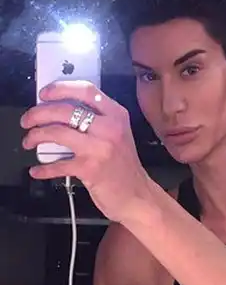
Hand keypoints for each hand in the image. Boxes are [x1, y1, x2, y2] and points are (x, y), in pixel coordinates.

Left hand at [20, 80, 152, 222]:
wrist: (137, 196)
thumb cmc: (125, 168)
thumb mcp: (119, 135)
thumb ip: (97, 120)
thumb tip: (62, 111)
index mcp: (117, 116)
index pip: (85, 90)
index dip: (60, 88)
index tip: (44, 94)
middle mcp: (110, 129)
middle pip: (65, 110)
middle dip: (38, 113)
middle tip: (28, 120)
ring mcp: (100, 148)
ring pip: (57, 132)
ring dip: (36, 136)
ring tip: (30, 141)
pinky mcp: (90, 169)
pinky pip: (58, 164)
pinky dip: (43, 168)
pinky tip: (37, 170)